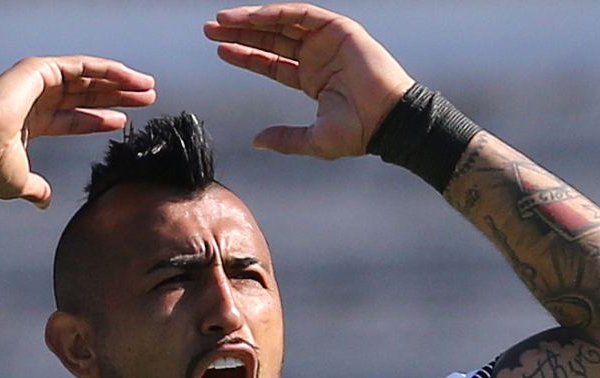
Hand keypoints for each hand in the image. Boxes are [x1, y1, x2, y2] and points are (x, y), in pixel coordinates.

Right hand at [0, 55, 155, 206]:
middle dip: (117, 96)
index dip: (100, 119)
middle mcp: (36, 96)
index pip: (74, 117)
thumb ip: (36, 190)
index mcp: (32, 120)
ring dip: (120, 81)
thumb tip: (44, 202)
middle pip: (86, 94)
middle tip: (146, 99)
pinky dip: (109, 70)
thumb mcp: (20, 182)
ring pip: (89, 77)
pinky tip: (131, 77)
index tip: (125, 121)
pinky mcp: (41, 68)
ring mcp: (38, 79)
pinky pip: (83, 66)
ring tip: (148, 87)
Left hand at [205, 3, 413, 158]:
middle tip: (210, 29)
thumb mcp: (313, 140)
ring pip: (282, 24)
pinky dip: (277, 13)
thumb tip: (256, 141)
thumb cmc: (359, 132)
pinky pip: (302, 15)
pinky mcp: (339, 29)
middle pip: (271, 39)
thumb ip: (285, 139)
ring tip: (222, 21)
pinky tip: (253, 17)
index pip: (271, 62)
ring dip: (252, 20)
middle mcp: (318, 57)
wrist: (389, 120)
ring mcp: (328, 41)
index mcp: (312, 79)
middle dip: (240, 32)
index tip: (220, 50)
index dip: (245, 55)